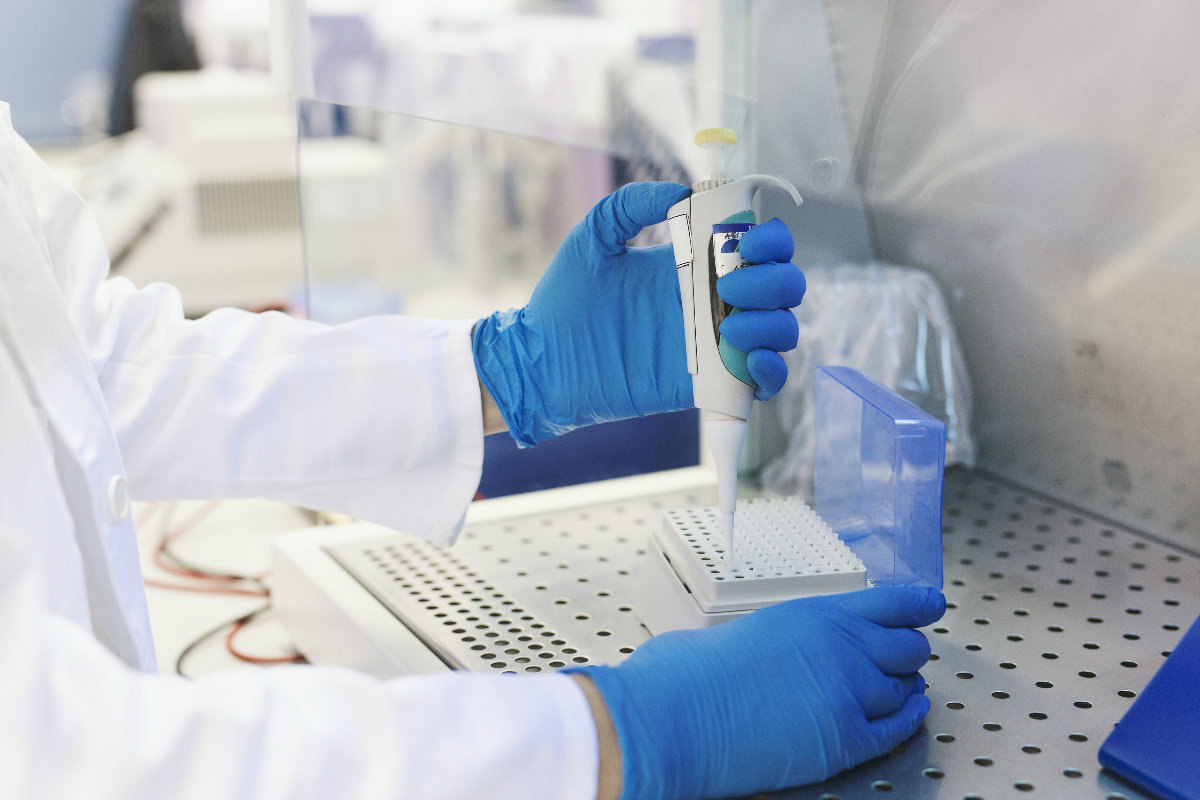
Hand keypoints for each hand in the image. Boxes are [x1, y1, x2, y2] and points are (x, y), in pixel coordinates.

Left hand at [472, 182, 805, 446]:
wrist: (541, 362)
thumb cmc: (563, 299)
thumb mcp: (593, 238)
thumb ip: (631, 204)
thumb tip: (680, 190)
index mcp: (696, 263)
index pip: (760, 246)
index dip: (771, 240)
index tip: (750, 242)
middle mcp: (714, 301)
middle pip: (782, 287)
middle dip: (773, 281)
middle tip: (731, 287)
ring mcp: (714, 345)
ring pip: (780, 331)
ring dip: (772, 324)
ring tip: (731, 326)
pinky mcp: (707, 386)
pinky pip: (762, 382)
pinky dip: (772, 372)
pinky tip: (751, 361)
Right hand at [565, 586, 945, 799]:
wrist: (677, 717)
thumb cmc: (689, 673)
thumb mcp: (739, 630)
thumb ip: (774, 636)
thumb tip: (765, 649)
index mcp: (814, 612)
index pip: (890, 601)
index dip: (918, 604)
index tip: (930, 603)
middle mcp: (841, 647)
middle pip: (907, 646)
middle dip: (907, 650)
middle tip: (903, 653)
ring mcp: (849, 693)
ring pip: (904, 687)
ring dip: (904, 686)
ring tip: (903, 686)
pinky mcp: (847, 738)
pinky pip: (897, 729)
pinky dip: (908, 720)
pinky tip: (909, 714)